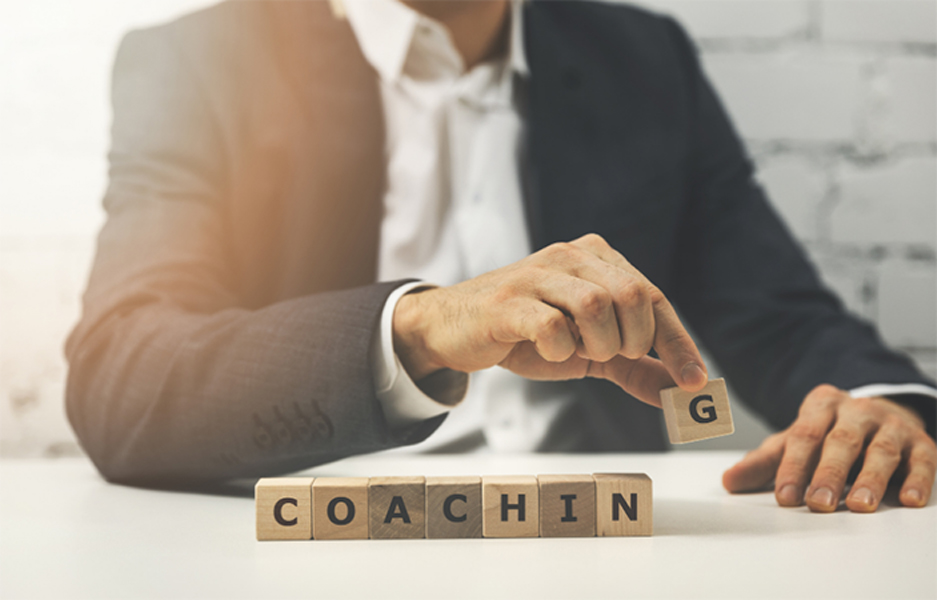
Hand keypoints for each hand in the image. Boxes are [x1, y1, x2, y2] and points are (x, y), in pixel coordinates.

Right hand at [392, 233, 707, 405]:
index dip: (677, 342)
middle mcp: (570, 256)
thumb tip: (681, 393)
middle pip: (632, 295)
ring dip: (599, 345)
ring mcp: (536, 275)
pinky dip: (560, 348)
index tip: (695, 381)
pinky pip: (551, 324)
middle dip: (633, 341)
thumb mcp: (588, 352)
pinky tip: (549, 351)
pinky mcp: (506, 301)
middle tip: (609, 358)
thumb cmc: (526, 334)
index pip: (653, 296)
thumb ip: (634, 368)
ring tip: (580, 353)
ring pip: (596, 305)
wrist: (456, 329)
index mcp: (596, 259)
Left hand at [723, 384, 935, 511]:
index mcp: (821, 405)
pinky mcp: (921, 443)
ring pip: (881, 451)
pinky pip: (922, 460)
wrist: (877, 416)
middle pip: (841, 442)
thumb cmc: (829, 435)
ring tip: (859, 506)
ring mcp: (891, 424)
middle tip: (818, 504)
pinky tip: (908, 500)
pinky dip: (917, 480)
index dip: (793, 466)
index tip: (785, 496)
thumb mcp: (795, 443)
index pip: (804, 435)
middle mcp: (857, 410)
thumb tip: (728, 480)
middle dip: (828, 474)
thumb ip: (764, 462)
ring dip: (870, 479)